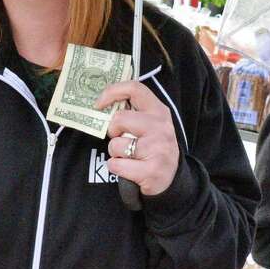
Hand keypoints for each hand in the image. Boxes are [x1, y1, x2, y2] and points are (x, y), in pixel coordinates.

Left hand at [96, 80, 178, 196]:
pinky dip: (116, 168)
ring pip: (115, 145)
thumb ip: (134, 112)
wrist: (171, 179)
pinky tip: (129, 169)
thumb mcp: (151, 125)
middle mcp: (161, 127)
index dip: (112, 92)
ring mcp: (158, 149)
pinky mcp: (152, 170)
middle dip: (112, 131)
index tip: (99, 103)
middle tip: (120, 139)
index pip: (135, 89)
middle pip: (119, 119)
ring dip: (115, 153)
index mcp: (159, 111)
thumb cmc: (154, 148)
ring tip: (129, 156)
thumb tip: (103, 104)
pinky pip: (116, 165)